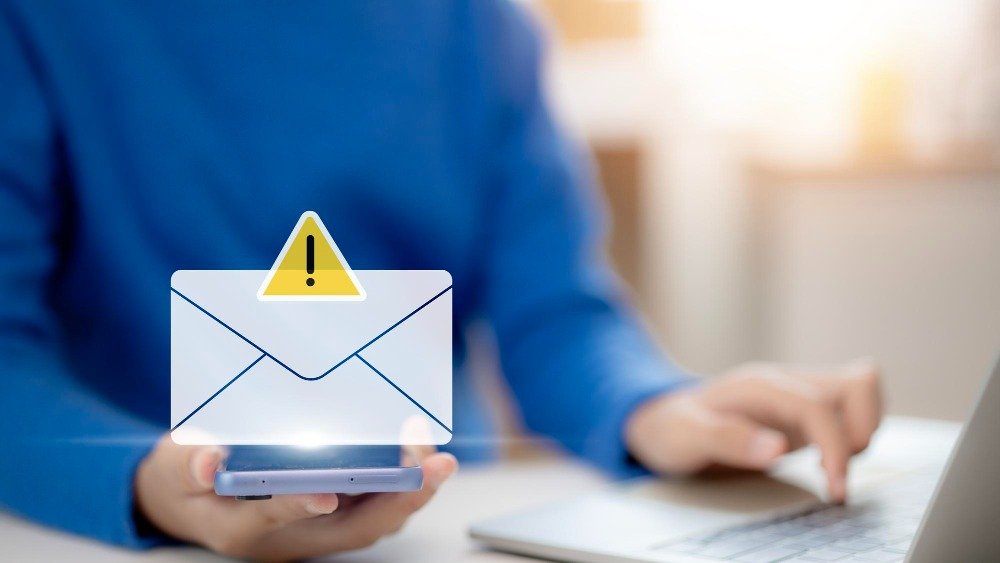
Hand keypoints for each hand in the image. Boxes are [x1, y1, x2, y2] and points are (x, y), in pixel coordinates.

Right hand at [134, 437, 456, 560]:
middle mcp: (289, 535)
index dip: (301, 505)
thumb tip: (209, 462)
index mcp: (243, 526)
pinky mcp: (329, 513)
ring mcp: (313, 527)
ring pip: (371, 519)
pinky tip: (419, 454)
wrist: (187, 499)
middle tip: (432, 464)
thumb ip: (188, 464)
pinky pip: (373, 506)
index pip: (277, 517)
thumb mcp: (173, 467)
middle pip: (351, 527)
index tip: (326, 491)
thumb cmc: (183, 479)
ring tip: (437, 457)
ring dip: (409, 492)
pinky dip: (400, 483)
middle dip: (397, 499)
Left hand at [625, 359, 881, 502]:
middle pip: (857, 385)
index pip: (818, 406)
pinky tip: (827, 460)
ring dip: (862, 430)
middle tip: (832, 476)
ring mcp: (798, 393)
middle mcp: (785, 383)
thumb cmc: (673, 428)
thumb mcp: (686, 436)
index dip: (835, 447)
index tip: (834, 488)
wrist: (666, 421)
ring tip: (831, 466)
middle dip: (859, 434)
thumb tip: (776, 449)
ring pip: (861, 391)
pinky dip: (856, 432)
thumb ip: (728, 440)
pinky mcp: (806, 410)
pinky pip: (852, 407)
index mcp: (759, 386)